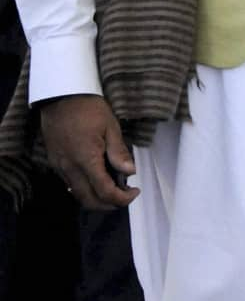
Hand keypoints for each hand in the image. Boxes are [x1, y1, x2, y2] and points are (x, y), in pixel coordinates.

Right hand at [40, 94, 138, 209]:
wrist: (61, 96)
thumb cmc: (88, 108)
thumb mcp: (110, 126)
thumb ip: (118, 152)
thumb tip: (129, 172)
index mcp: (86, 160)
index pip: (104, 191)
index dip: (121, 198)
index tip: (134, 193)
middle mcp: (70, 168)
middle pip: (88, 200)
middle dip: (108, 204)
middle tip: (125, 196)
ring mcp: (60, 167)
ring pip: (77, 194)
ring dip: (95, 198)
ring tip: (113, 188)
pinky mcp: (55, 162)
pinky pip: (69, 183)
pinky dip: (84, 188)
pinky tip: (96, 178)